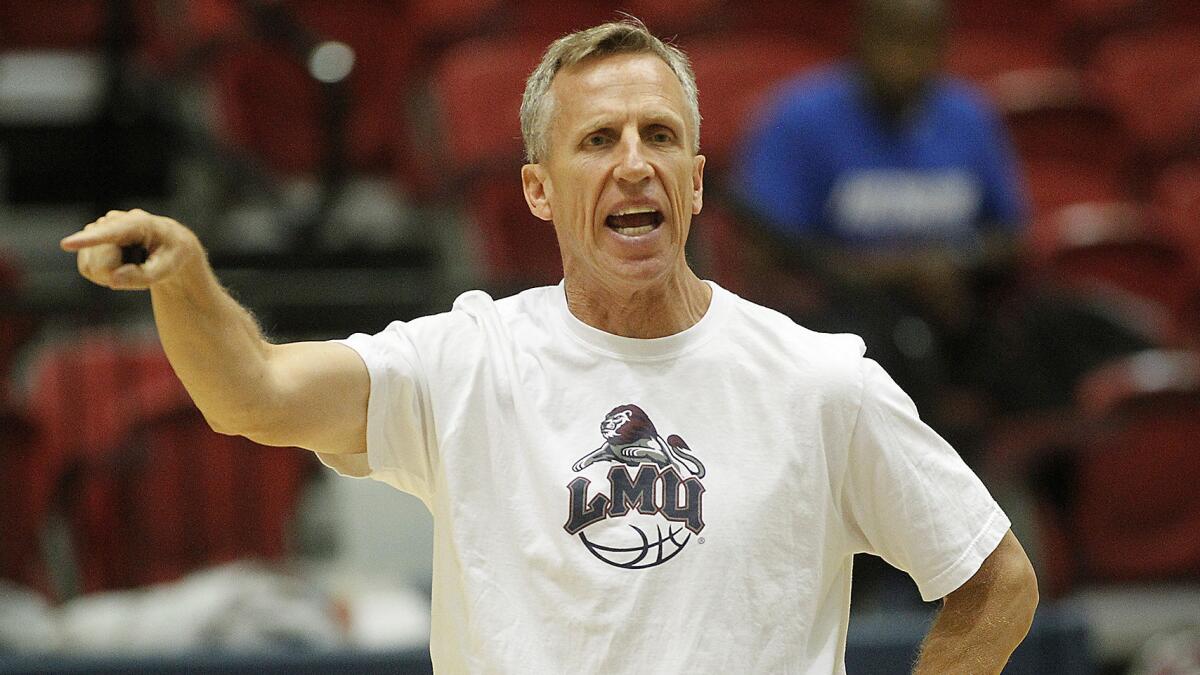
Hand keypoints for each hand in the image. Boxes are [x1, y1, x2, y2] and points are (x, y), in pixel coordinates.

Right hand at [60, 209, 203, 290]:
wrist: (168, 244)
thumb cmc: (170, 254)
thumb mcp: (167, 268)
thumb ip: (143, 277)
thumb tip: (112, 279)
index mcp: (138, 223)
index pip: (109, 234)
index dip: (88, 240)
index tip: (66, 244)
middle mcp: (113, 221)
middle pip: (101, 263)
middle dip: (118, 274)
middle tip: (142, 268)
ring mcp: (98, 228)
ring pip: (91, 266)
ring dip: (111, 274)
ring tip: (132, 264)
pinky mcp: (89, 239)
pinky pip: (86, 269)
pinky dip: (103, 274)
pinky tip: (120, 264)